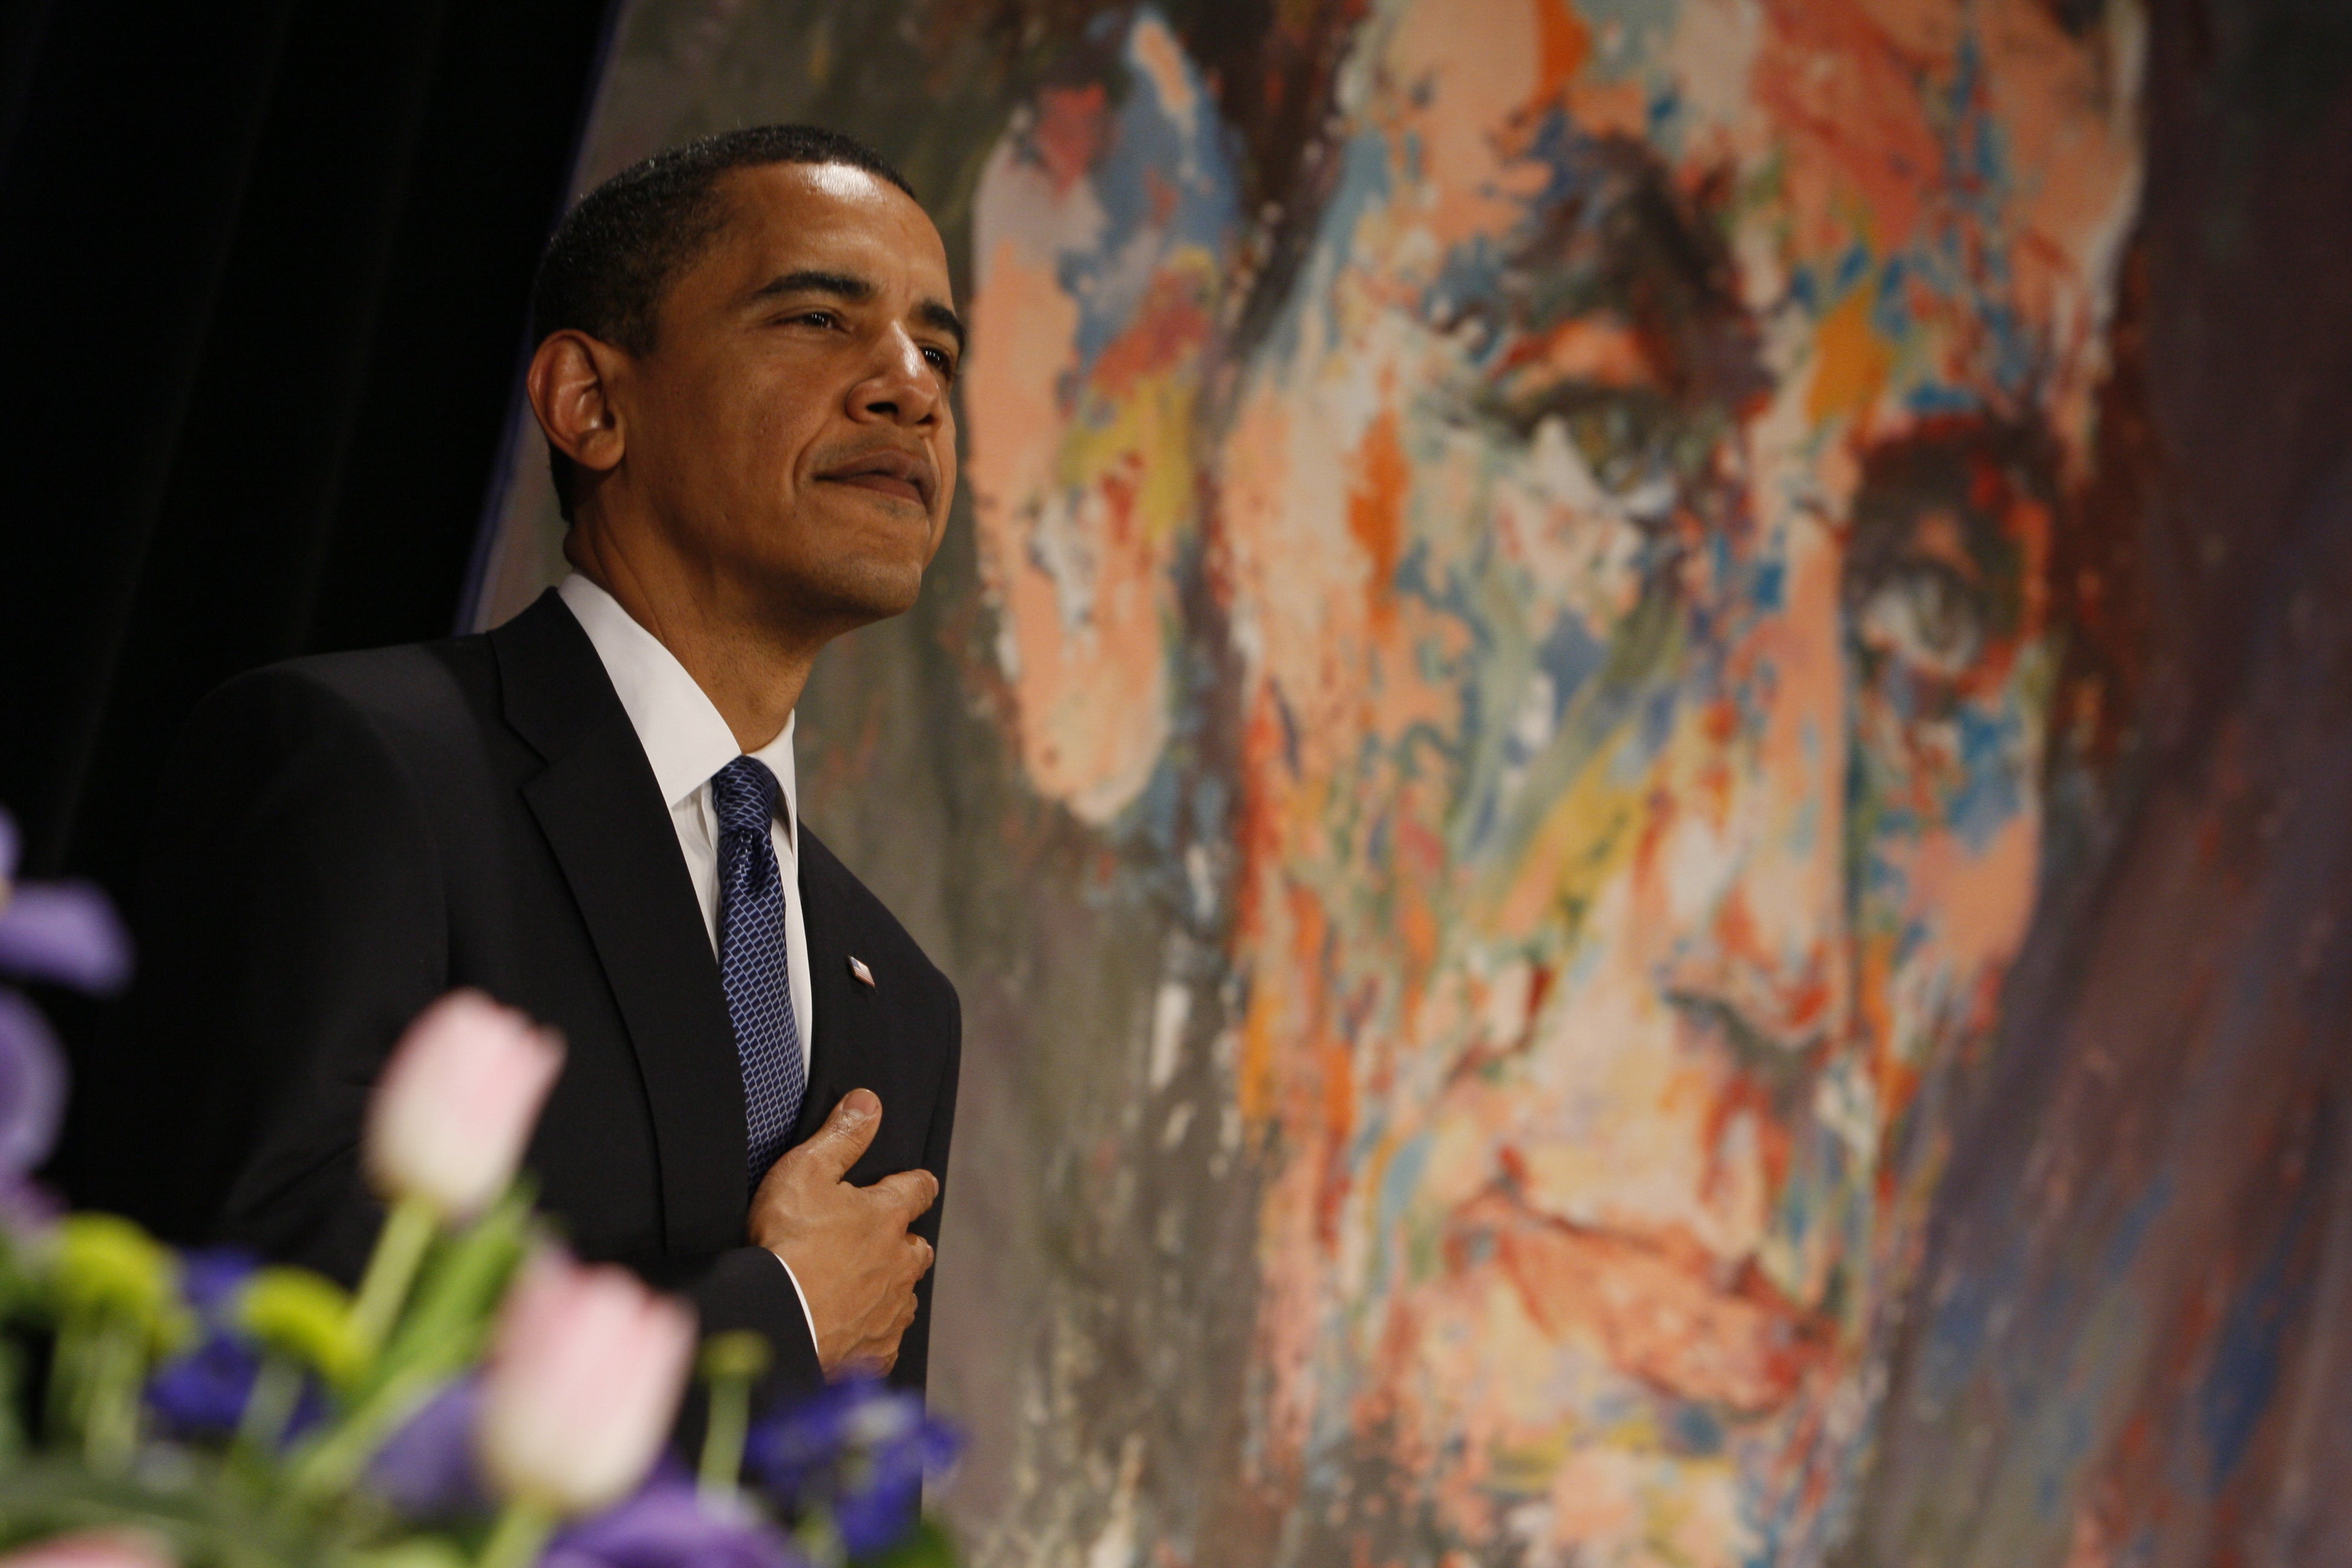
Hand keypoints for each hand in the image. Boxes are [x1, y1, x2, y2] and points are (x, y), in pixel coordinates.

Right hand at [748, 1088, 938, 1375]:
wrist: (775, 1319)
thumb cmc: (788, 1242)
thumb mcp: (807, 1171)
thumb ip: (841, 1136)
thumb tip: (868, 1102)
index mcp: (887, 1217)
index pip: (917, 1190)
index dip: (917, 1184)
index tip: (918, 1184)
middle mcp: (899, 1264)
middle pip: (917, 1248)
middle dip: (906, 1242)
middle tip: (883, 1240)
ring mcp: (889, 1310)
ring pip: (904, 1295)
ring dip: (890, 1288)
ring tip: (863, 1287)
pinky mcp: (874, 1350)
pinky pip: (884, 1340)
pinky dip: (872, 1333)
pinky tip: (853, 1332)